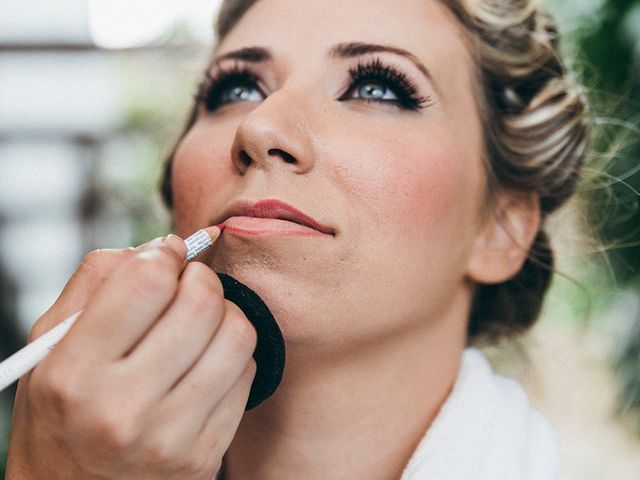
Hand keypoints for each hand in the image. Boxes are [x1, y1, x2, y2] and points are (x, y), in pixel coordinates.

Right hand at [6, 235, 256, 478]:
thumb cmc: (61, 413)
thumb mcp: (50, 346)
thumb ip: (97, 281)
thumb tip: (166, 245)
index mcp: (74, 374)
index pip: (147, 281)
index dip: (165, 256)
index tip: (166, 259)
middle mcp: (124, 409)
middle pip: (202, 302)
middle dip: (200, 280)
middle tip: (186, 286)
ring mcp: (171, 437)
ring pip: (237, 334)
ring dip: (224, 314)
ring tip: (198, 324)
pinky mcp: (206, 455)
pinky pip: (248, 374)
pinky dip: (232, 356)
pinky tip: (205, 363)